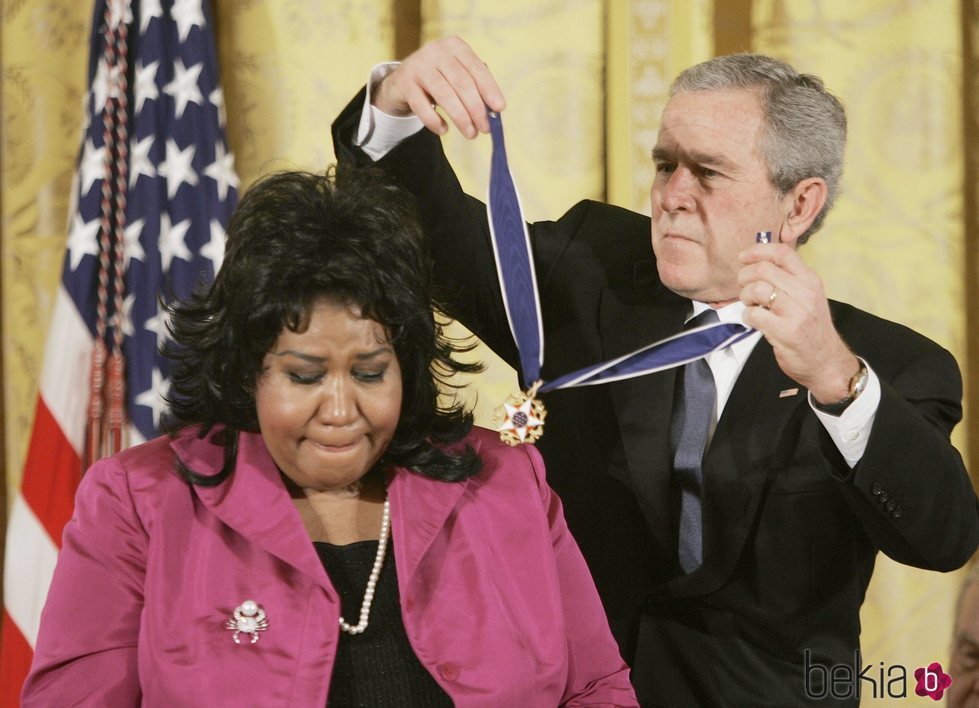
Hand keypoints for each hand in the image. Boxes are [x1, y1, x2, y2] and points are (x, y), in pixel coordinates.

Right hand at [373, 35, 505, 138]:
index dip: (490, 89)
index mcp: (455, 46)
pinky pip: (422, 106)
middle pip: (462, 82)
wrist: (402, 82)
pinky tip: (444, 130)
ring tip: (470, 133)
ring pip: (444, 94)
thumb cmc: (439, 80)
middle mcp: (436, 51)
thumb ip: (476, 88)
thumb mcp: (458, 76)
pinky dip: (435, 121)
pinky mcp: (404, 83)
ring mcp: (418, 66)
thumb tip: (494, 111)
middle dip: (476, 108)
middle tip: (485, 129)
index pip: (476, 68)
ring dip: (461, 117)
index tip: (500, 108)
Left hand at [738, 243, 860, 403]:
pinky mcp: (786, 331)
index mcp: (810, 280)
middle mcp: (806, 292)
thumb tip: (758, 261)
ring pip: (757, 289)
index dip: (758, 251)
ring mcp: (797, 312)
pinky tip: (754, 321)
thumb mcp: (807, 297)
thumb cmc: (811, 327)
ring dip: (745, 297)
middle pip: (764, 269)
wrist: (826, 361)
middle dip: (744, 277)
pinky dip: (747, 316)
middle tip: (744, 289)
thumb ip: (788, 279)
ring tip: (751, 305)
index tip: (743, 257)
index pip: (783, 253)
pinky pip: (754, 314)